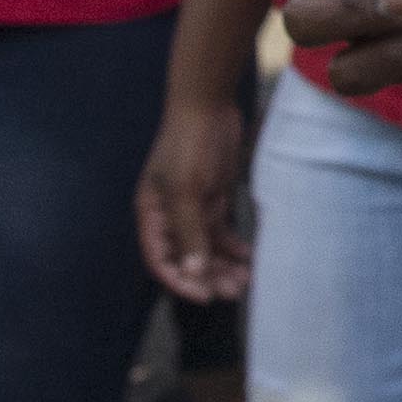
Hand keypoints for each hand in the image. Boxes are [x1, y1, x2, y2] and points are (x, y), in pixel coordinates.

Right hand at [137, 96, 252, 301]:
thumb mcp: (187, 189)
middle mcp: (170, 215)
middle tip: (234, 291)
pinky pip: (221, 231)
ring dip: (223, 265)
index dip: (180, 281)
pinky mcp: (213, 198)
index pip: (160, 259)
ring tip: (246, 280)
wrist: (209, 105)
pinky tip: (250, 258)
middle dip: (209, 276)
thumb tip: (193, 272)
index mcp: (152, 214)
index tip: (204, 296)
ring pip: (207, 247)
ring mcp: (192, 207)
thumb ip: (189, 232)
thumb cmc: (189, 144)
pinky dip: (234, 246)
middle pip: (187, 258)